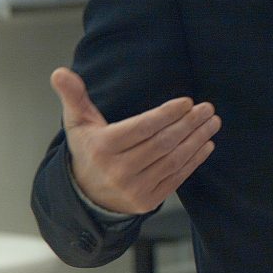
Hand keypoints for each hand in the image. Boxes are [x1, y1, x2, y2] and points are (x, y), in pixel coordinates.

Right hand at [51, 67, 219, 214]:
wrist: (88, 195)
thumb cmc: (90, 151)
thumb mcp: (78, 124)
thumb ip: (73, 97)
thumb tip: (59, 72)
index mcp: (102, 148)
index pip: (142, 128)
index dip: (167, 114)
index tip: (187, 102)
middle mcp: (118, 171)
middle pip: (162, 143)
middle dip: (189, 124)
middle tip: (207, 108)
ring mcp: (134, 188)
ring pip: (173, 160)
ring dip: (197, 139)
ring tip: (212, 122)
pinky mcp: (148, 200)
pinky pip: (177, 177)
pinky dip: (195, 160)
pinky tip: (206, 144)